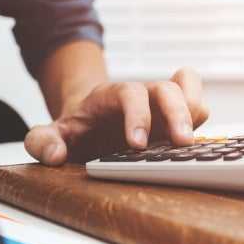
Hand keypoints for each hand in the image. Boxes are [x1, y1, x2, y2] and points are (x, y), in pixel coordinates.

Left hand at [25, 67, 208, 164]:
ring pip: (187, 93)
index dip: (137, 115)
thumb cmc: (76, 128)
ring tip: (191, 143)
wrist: (90, 119)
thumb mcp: (52, 133)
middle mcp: (141, 95)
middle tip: (181, 144)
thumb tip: (54, 154)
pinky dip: (201, 117)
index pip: (129, 94)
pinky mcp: (175, 118)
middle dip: (176, 113)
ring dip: (193, 113)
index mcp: (111, 97)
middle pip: (166, 88)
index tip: (138, 144)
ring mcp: (160, 106)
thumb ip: (42, 141)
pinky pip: (197, 104)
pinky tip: (196, 140)